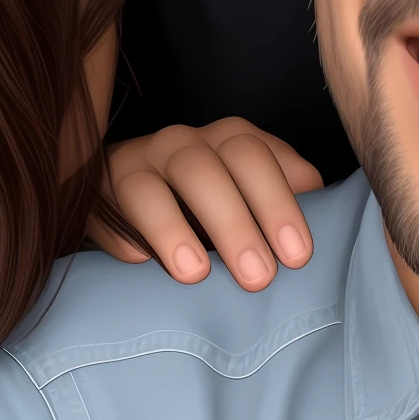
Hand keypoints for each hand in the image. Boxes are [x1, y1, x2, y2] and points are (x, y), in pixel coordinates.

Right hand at [92, 119, 322, 289]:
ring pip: (147, 186)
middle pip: (203, 168)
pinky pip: (99, 210)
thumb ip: (286, 192)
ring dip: (172, 228)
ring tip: (194, 275)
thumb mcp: (252, 192)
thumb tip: (325, 203)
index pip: (253, 154)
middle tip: (258, 278)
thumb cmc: (213, 202)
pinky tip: (136, 263)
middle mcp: (178, 145)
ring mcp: (131, 166)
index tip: (297, 255)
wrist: (133, 193)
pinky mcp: (93, 195)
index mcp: (224, 141)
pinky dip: (117, 234)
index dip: (276, 201)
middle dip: (234, 222)